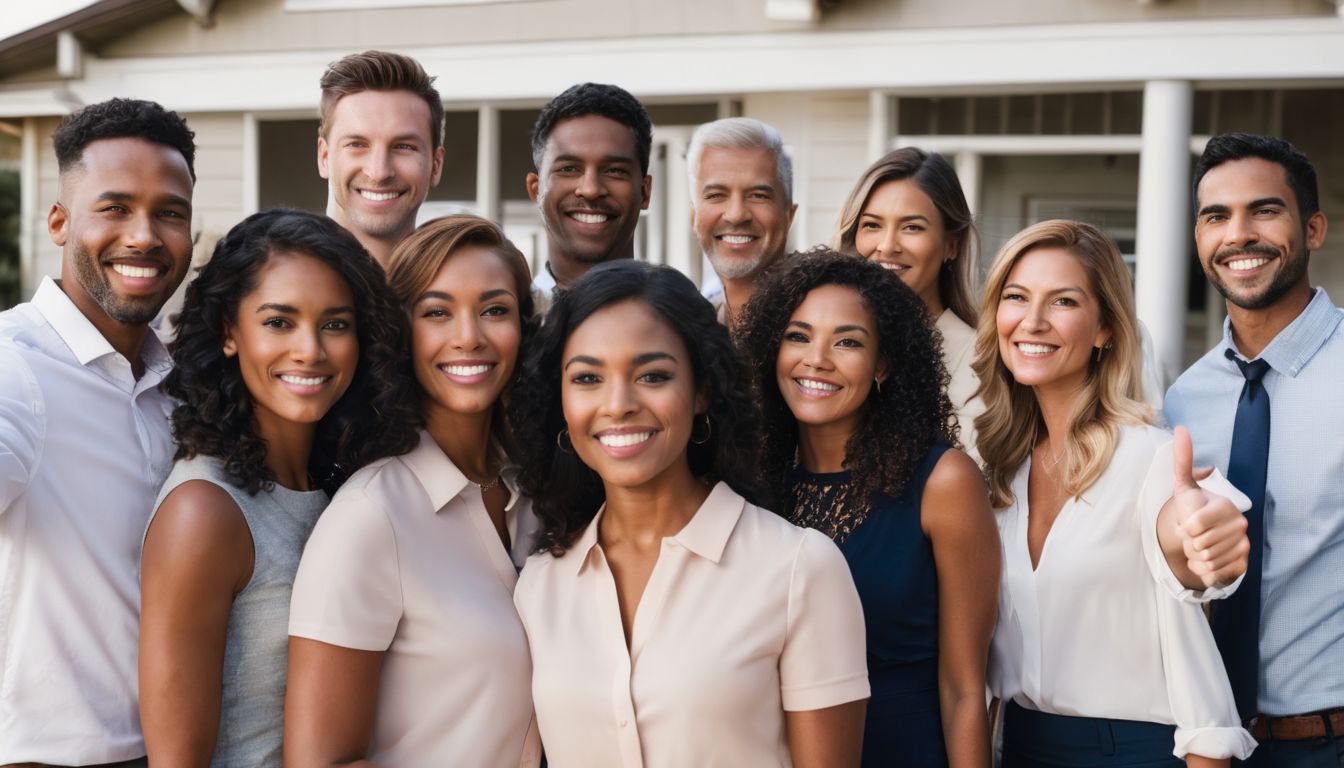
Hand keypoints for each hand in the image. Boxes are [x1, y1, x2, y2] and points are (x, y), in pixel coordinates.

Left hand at [1164, 427, 1249, 589]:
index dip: (1183, 528)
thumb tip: (1180, 429)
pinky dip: (1202, 569)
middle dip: (1189, 543)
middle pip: (1199, 544)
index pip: (1194, 526)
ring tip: (1199, 545)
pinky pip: (1212, 573)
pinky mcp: (1242, 564)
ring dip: (1194, 555)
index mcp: (1226, 506)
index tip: (1186, 523)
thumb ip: (1182, 459)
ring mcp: (1244, 545)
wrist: (1202, 535)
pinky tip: (1206, 559)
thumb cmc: (1192, 509)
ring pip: (1205, 559)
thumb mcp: (1183, 485)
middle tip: (1193, 535)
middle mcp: (1240, 525)